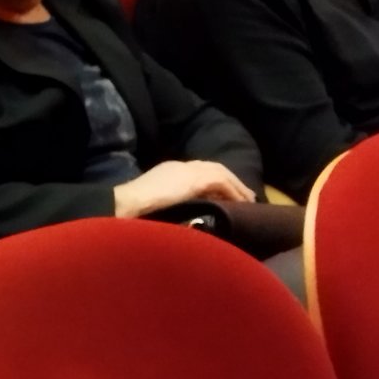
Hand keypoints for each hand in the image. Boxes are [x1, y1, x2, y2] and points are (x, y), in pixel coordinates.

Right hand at [113, 161, 255, 218]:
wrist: (130, 201)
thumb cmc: (135, 207)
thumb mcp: (155, 201)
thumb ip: (170, 200)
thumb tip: (184, 212)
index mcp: (170, 170)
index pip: (198, 170)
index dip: (215, 180)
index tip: (226, 193)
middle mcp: (181, 166)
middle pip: (213, 168)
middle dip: (231, 181)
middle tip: (245, 195)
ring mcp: (188, 170)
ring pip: (221, 173)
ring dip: (236, 186)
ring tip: (248, 200)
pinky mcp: (195, 179)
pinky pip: (221, 182)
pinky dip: (233, 191)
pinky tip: (241, 202)